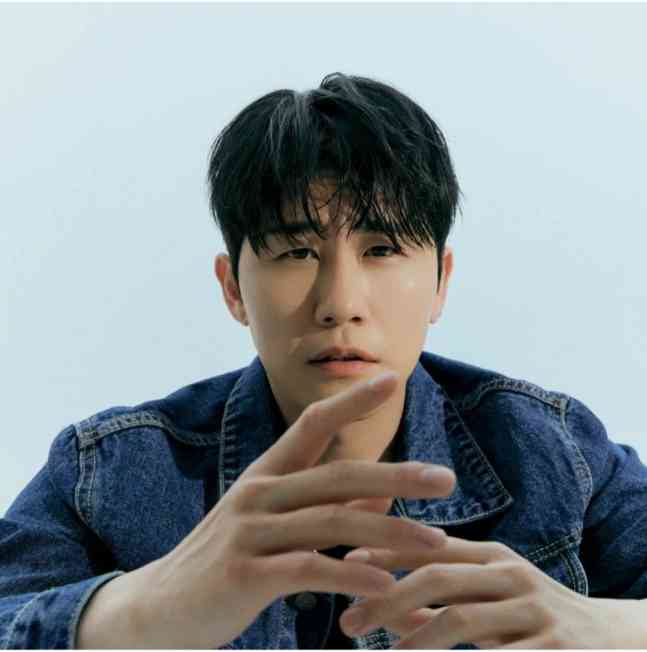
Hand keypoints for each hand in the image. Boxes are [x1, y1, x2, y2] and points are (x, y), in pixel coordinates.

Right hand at [141, 371, 454, 648]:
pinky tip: (386, 583)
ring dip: (389, 532)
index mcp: (266, 475)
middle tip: (446, 479)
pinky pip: (308, 570)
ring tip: (435, 543)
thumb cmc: (225, 562)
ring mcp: (250, 531)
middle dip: (397, 475)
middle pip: (338, 476)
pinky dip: (351, 575)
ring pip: (332, 523)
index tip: (391, 379)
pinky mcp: (244, 574)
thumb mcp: (273, 527)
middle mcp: (259, 493)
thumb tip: (382, 491)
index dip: (351, 400)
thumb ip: (326, 507)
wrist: (158, 609)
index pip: (312, 424)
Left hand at [339, 536, 643, 647]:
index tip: (344, 564)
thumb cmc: (535, 618)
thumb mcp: (492, 599)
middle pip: (437, 576)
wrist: (616, 642)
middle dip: (386, 597)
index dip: (385, 552)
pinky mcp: (555, 649)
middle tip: (348, 623)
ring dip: (414, 638)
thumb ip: (441, 599)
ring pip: (460, 618)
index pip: (429, 546)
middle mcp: (511, 575)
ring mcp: (535, 610)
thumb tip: (383, 604)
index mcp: (492, 557)